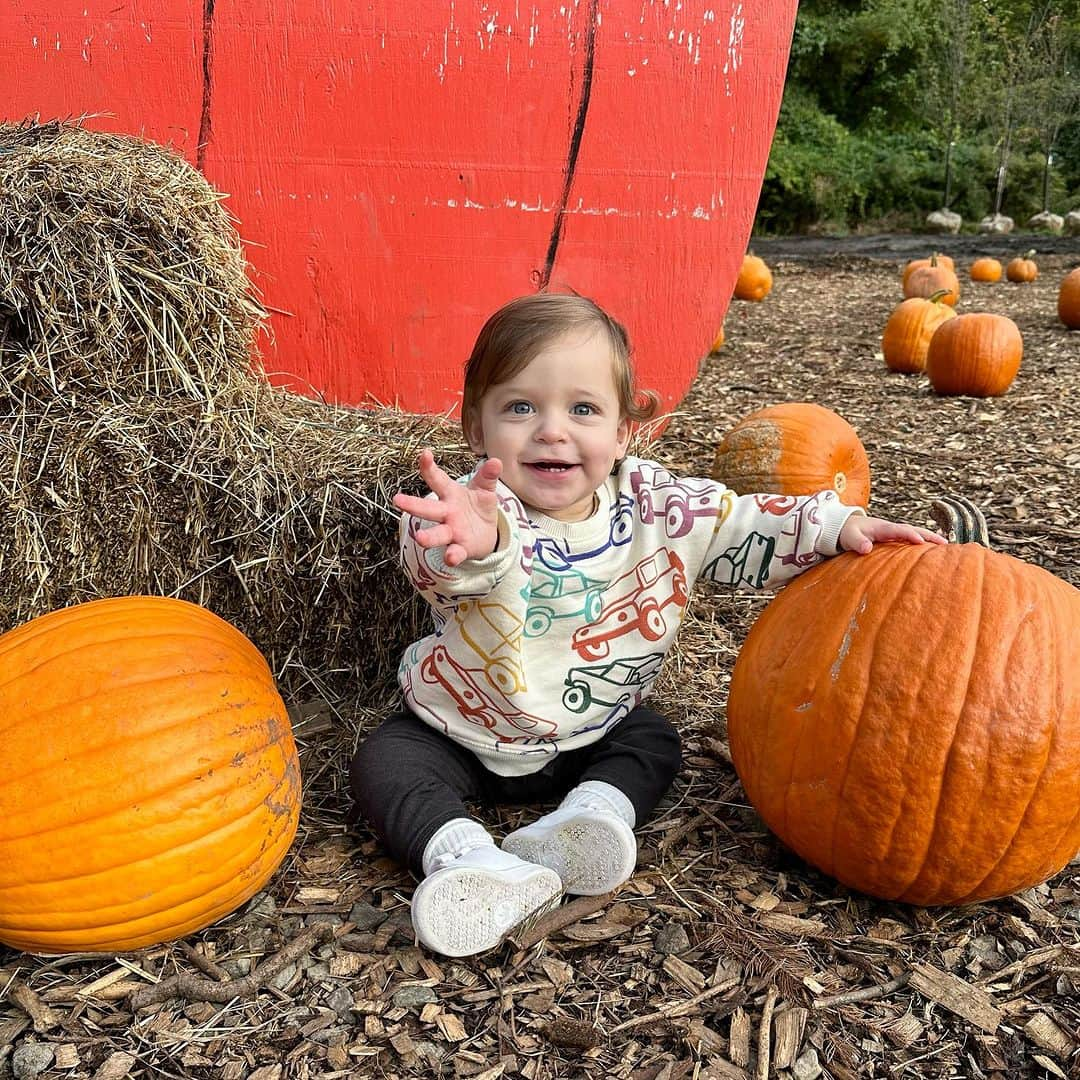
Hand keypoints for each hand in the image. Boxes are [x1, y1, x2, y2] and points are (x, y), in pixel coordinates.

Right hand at [392, 449, 502, 565]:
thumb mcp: (484, 489)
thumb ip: (488, 476)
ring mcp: (452, 531)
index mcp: (450, 494)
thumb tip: (496, 461)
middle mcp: (446, 512)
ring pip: (437, 534)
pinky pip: (455, 553)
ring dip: (428, 537)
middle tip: (397, 500)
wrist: (487, 532)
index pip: (437, 479)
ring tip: (419, 538)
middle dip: (413, 505)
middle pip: (428, 508)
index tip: (424, 453)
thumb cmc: (478, 505)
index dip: (429, 467)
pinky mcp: (461, 548)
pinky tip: (450, 558)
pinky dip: (452, 555)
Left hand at [839, 514, 946, 555]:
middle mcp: (891, 528)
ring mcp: (894, 532)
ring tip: (946, 548)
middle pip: (914, 530)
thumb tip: (866, 549)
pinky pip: (911, 538)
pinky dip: (923, 542)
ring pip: (915, 533)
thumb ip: (857, 543)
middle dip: (929, 536)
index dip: (910, 535)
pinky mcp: (895, 537)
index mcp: (882, 528)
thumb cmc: (848, 532)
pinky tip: (933, 551)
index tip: (921, 542)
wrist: (846, 526)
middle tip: (945, 544)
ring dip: (930, 538)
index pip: (899, 530)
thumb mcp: (849, 537)